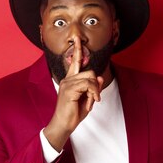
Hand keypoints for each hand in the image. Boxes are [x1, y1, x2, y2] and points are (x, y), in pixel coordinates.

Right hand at [43, 36, 102, 150]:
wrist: (63, 124)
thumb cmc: (73, 113)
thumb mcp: (87, 99)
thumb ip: (93, 87)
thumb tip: (99, 76)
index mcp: (70, 80)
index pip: (74, 61)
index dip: (77, 50)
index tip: (78, 39)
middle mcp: (68, 79)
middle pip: (90, 72)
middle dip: (95, 86)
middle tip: (94, 98)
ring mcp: (67, 83)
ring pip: (90, 79)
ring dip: (95, 92)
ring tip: (92, 102)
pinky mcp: (69, 89)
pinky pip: (88, 86)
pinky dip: (93, 94)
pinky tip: (91, 102)